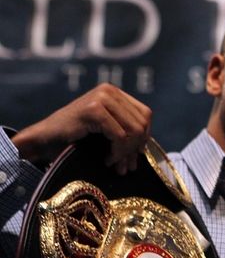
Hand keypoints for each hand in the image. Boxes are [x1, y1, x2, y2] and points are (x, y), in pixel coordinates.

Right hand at [11, 83, 151, 173]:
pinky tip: (107, 160)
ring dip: (126, 152)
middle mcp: (110, 91)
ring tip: (116, 165)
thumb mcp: (106, 130)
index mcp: (115, 93)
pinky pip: (120, 136)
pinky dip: (117, 152)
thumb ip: (126, 130)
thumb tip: (148, 147)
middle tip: (125, 166)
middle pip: (142, 123)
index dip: (144, 137)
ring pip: (133, 130)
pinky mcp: (94, 110)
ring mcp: (102, 98)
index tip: (135, 156)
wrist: (44, 140)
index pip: (145, 115)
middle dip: (136, 149)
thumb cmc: (74, 139)